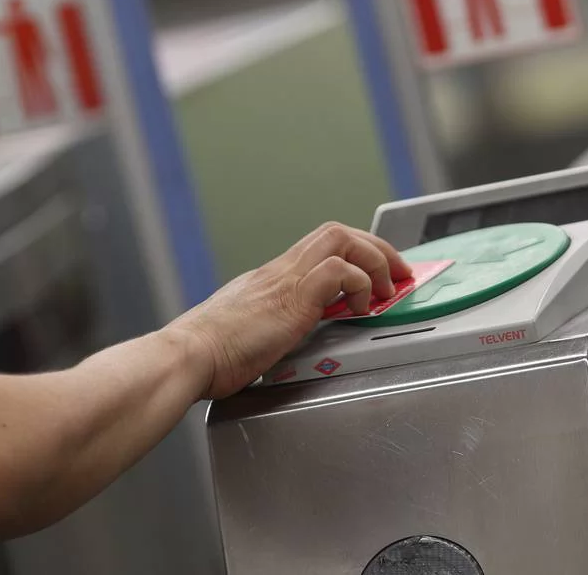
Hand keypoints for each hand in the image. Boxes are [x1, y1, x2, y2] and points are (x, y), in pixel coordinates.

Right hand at [167, 222, 412, 399]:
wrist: (189, 355)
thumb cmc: (209, 354)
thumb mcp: (246, 332)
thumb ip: (266, 327)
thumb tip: (277, 340)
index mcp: (271, 278)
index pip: (319, 247)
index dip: (353, 253)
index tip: (374, 273)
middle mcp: (281, 271)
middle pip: (336, 231)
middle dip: (375, 247)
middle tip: (397, 272)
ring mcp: (287, 280)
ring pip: (341, 238)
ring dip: (374, 259)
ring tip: (388, 288)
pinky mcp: (294, 298)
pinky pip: (339, 271)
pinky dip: (361, 284)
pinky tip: (362, 309)